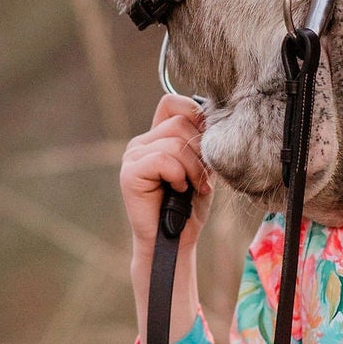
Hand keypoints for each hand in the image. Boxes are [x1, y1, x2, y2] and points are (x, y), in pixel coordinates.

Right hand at [120, 94, 215, 258]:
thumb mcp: (202, 166)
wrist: (176, 241)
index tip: (207, 145)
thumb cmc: (190, 206)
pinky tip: (178, 191)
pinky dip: (178, 175)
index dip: (195, 115)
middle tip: (203, 178)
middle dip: (200, 151)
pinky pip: (163, 158)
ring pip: (175, 141)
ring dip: (193, 168)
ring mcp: (133, 155)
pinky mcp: (130, 172)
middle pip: (180, 122)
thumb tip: (212, 117)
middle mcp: (142, 142)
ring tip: (193, 188)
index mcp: (158, 136)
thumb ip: (201, 140)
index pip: (173, 102)